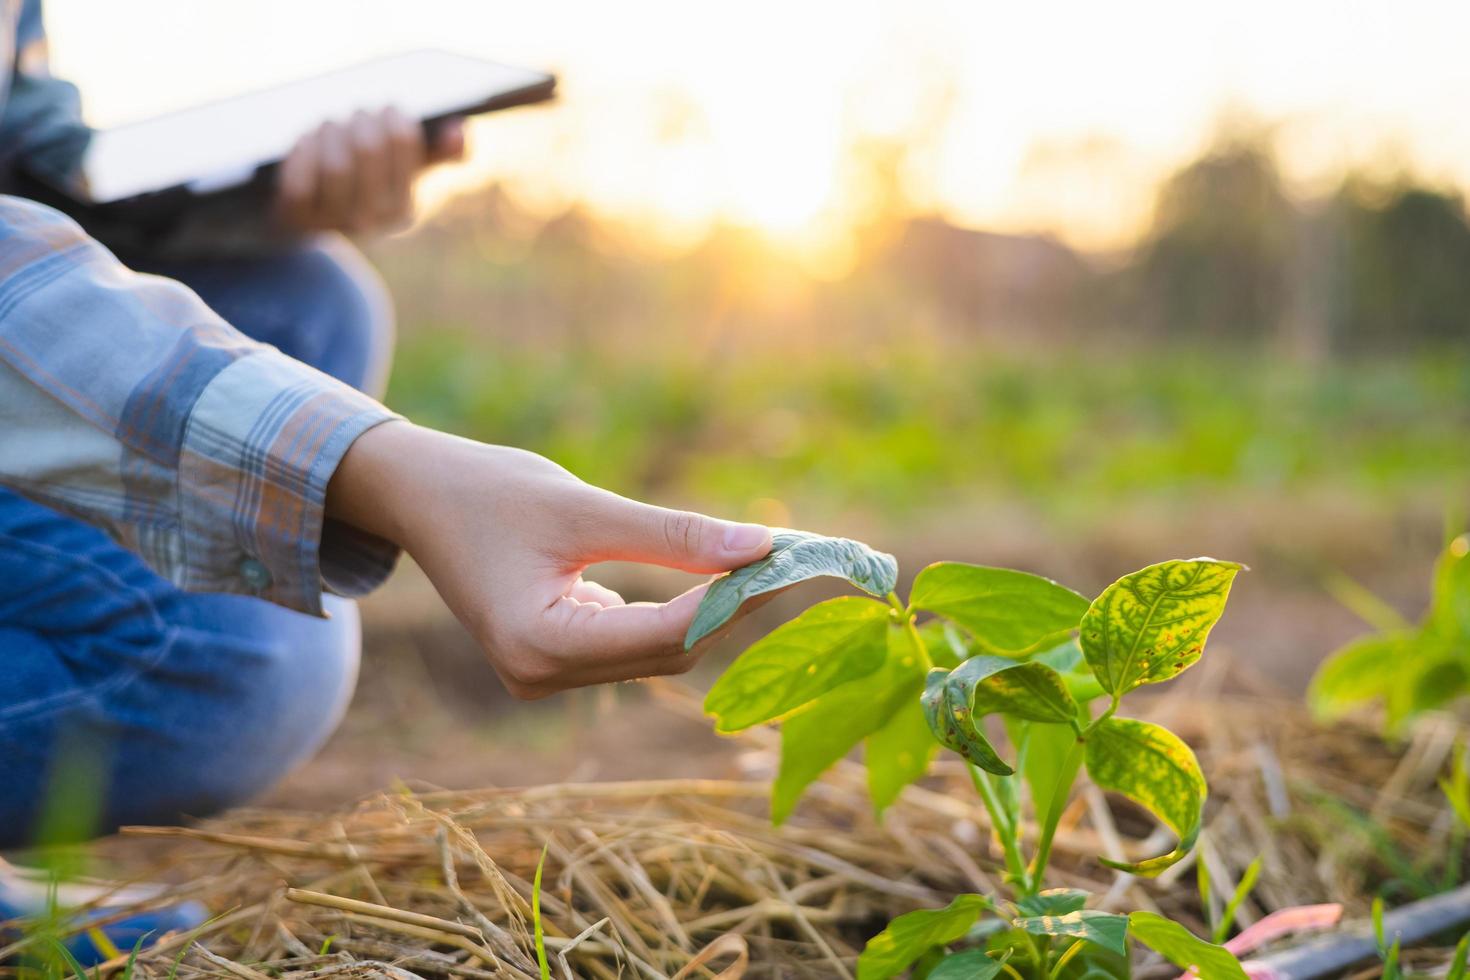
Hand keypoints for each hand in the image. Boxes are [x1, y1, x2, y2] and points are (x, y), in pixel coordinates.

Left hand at [274, 107, 465, 234]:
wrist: (308, 220)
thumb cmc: (364, 182)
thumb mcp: (402, 171)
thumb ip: (437, 152)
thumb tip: (459, 130)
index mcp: (404, 208)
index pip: (405, 144)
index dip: (394, 118)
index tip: (388, 109)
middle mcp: (373, 221)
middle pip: (368, 147)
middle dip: (360, 119)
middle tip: (356, 113)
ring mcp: (333, 222)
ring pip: (335, 162)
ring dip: (331, 130)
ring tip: (331, 124)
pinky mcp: (298, 219)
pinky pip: (301, 180)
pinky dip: (303, 152)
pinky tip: (307, 140)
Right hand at [327, 421, 773, 698]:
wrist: (417, 495)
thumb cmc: (489, 491)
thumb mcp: (585, 507)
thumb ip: (674, 535)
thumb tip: (763, 546)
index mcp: (537, 644)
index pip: (664, 635)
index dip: (732, 601)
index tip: (786, 559)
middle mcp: (539, 676)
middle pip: (666, 653)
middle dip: (727, 606)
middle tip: (785, 554)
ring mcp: (544, 676)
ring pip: (654, 652)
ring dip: (707, 610)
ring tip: (759, 560)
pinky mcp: (552, 661)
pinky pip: (631, 644)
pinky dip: (673, 611)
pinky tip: (708, 576)